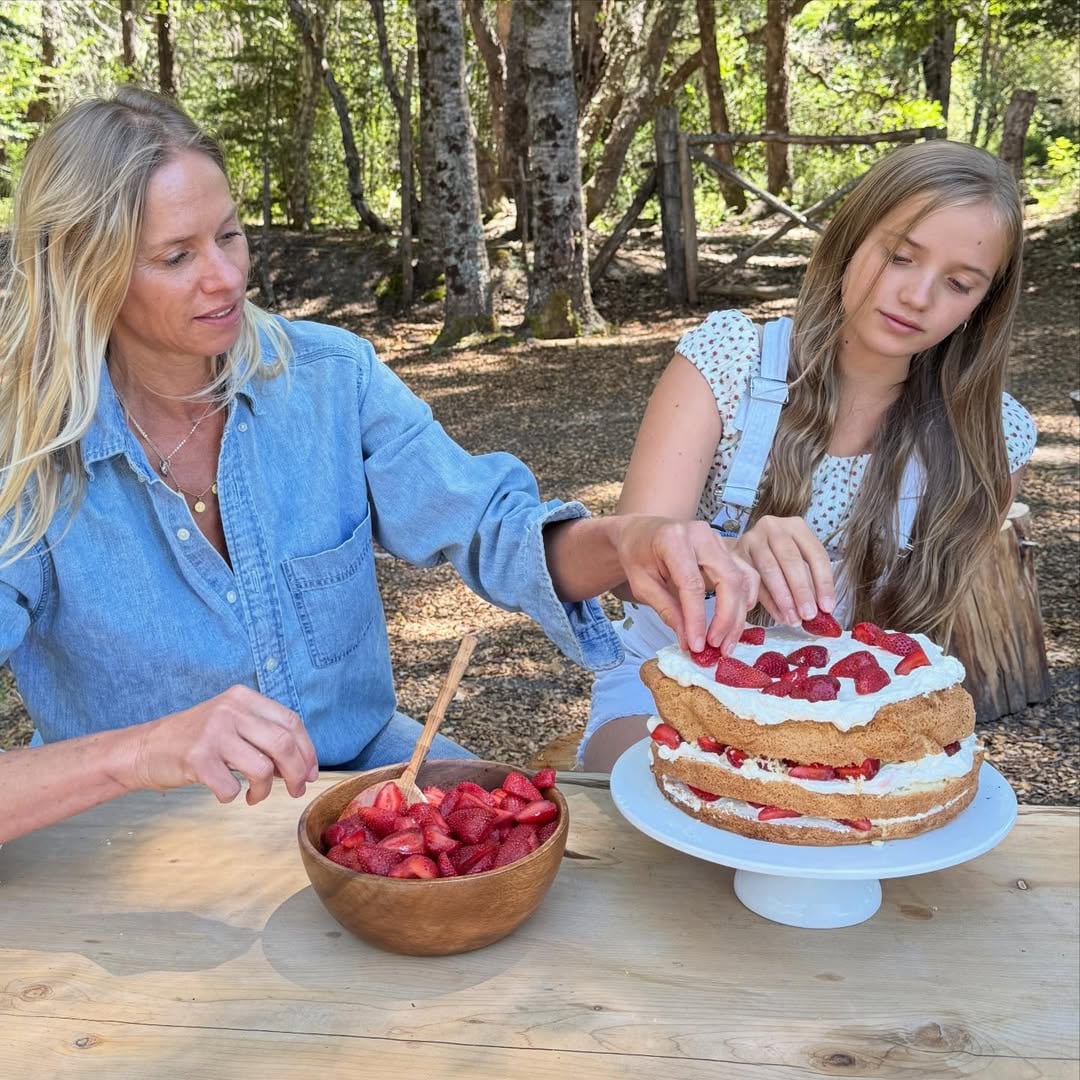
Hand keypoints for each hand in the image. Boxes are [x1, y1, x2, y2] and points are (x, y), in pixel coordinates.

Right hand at [130, 686, 318, 805]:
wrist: (145, 748)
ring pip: (263, 768)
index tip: (311, 772)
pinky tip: (225, 793)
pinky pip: (231, 787)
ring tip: (255, 796)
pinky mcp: (197, 758)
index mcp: (243, 698)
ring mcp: (213, 732)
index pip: (292, 721)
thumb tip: (302, 767)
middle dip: (297, 773)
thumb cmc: (196, 740)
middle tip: (296, 791)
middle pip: (284, 743)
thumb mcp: (231, 724)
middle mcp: (230, 710)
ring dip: (265, 790)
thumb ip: (264, 736)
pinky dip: (233, 797)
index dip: (307, 750)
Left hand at [612, 515, 758, 654]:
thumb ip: (666, 610)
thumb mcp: (642, 584)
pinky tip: (736, 622)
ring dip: (739, 615)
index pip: (692, 584)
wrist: (642, 531)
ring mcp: (718, 540)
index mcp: (674, 540)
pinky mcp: (728, 549)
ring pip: (742, 579)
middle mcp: (702, 535)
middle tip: (718, 648)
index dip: (697, 618)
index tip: (697, 645)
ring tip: (726, 643)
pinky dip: (745, 600)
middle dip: (727, 619)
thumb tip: (689, 641)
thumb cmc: (637, 555)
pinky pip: (746, 575)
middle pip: (728, 580)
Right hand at [734, 516, 834, 625]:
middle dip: (801, 591)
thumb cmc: (776, 556)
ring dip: (783, 598)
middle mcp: (773, 528)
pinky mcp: (735, 554)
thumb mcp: (796, 559)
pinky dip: (767, 600)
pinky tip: (777, 614)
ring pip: (770, 569)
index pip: (815, 554)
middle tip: (808, 615)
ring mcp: (752, 539)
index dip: (824, 582)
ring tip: (793, 619)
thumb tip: (821, 610)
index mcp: (796, 527)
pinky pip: (753, 579)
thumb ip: (809, 580)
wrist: (743, 550)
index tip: (827, 607)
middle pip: (791, 560)